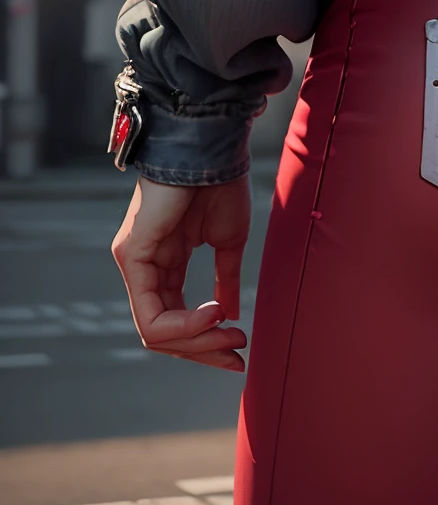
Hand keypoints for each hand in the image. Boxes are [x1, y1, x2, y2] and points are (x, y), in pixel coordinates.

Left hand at [112, 174, 250, 371]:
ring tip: (231, 336)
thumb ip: (224, 280)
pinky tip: (213, 315)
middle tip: (237, 356)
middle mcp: (144, 269)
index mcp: (165, 265)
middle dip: (204, 351)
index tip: (240, 348)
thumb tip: (230, 316)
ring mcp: (133, 264)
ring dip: (197, 343)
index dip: (207, 342)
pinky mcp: (131, 256)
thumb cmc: (221, 185)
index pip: (176, 320)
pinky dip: (184, 324)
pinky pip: (151, 313)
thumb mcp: (227, 242)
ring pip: (155, 331)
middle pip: (164, 334)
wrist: (213, 148)